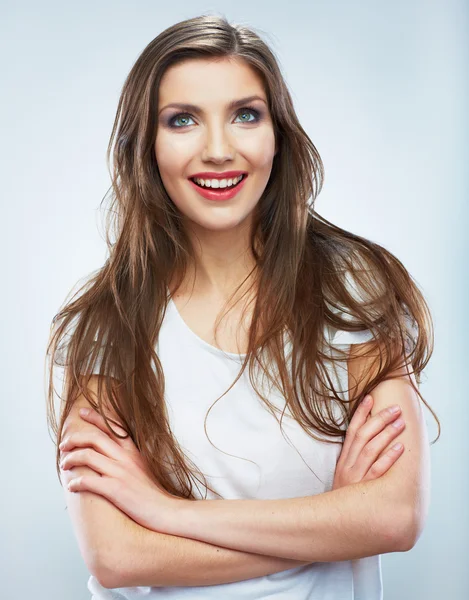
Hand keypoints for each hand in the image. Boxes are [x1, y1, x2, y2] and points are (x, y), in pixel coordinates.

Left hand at [59, 407, 177, 531]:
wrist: (166, 511)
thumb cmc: (153, 494)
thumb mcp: (144, 468)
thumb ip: (129, 459)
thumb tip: (112, 456)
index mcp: (133, 452)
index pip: (113, 427)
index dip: (96, 417)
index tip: (82, 411)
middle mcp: (126, 458)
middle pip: (95, 438)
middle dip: (75, 439)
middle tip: (63, 445)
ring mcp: (121, 473)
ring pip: (88, 456)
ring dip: (71, 459)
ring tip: (64, 466)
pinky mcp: (117, 490)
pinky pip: (89, 481)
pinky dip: (76, 482)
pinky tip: (71, 486)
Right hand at [332, 395, 404, 490]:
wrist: (334, 522)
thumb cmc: (345, 497)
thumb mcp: (345, 475)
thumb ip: (354, 458)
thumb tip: (368, 438)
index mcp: (343, 459)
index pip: (352, 430)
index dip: (361, 413)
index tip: (370, 398)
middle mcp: (348, 464)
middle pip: (363, 436)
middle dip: (379, 419)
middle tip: (394, 408)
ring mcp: (356, 476)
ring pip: (371, 449)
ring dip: (386, 434)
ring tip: (400, 423)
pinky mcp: (365, 489)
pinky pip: (378, 470)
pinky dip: (389, 457)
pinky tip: (400, 447)